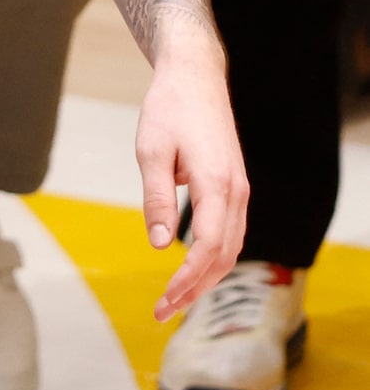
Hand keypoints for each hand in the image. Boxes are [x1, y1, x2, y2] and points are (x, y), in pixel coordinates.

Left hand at [135, 25, 248, 320]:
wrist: (195, 77)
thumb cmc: (169, 110)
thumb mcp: (151, 151)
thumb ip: (156, 198)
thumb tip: (159, 244)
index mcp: (218, 185)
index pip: (207, 247)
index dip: (188, 279)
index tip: (164, 300)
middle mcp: (237, 193)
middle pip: (223, 256)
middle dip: (194, 288)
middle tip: (162, 312)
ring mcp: (239, 191)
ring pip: (229, 248)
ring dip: (205, 277)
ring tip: (174, 299)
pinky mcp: (233, 186)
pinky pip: (229, 232)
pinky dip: (213, 257)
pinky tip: (191, 270)